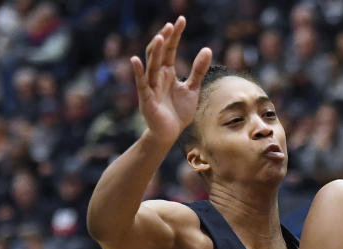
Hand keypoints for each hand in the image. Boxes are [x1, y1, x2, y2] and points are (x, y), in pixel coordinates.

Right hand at [130, 16, 211, 145]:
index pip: (170, 49)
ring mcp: (151, 86)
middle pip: (159, 53)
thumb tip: (207, 49)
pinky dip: (138, 72)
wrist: (171, 134)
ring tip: (160, 37)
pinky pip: (142, 84)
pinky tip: (135, 60)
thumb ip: (198, 70)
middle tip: (172, 24)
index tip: (181, 20)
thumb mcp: (193, 89)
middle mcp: (157, 76)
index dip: (175, 35)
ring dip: (154, 51)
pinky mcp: (147, 99)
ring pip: (151, 65)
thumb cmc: (179, 112)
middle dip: (165, 39)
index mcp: (167, 72)